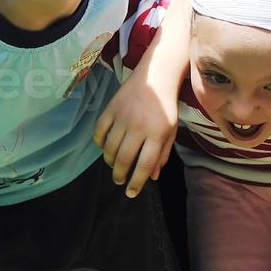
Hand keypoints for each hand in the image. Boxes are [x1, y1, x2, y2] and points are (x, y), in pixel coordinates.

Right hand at [93, 66, 178, 198]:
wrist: (156, 76)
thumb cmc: (166, 106)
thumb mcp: (171, 130)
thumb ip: (162, 154)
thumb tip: (151, 177)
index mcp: (157, 133)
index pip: (144, 164)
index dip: (136, 182)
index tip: (131, 193)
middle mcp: (139, 126)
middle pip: (124, 159)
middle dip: (119, 175)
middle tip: (119, 180)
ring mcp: (123, 117)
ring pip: (109, 148)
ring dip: (109, 162)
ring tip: (113, 165)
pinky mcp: (110, 108)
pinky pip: (99, 132)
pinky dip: (99, 143)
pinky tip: (105, 147)